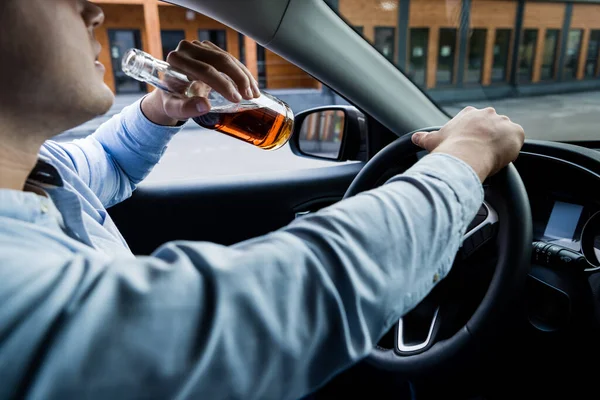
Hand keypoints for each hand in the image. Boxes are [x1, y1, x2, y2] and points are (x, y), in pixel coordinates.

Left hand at [141, 40, 260, 125]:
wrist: (170, 92)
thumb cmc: (171, 100)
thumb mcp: (174, 109)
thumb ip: (187, 108)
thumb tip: (205, 106)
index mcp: (176, 60)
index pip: (205, 70)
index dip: (223, 84)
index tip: (237, 99)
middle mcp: (187, 49)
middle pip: (220, 60)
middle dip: (238, 78)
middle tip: (249, 96)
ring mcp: (199, 47)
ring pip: (228, 58)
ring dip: (244, 76)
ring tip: (254, 94)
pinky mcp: (209, 49)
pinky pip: (230, 59)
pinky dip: (242, 73)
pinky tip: (251, 85)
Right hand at [411, 107, 524, 181]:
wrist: (466, 155)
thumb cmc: (449, 148)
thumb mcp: (433, 141)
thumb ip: (424, 137)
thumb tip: (414, 137)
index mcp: (469, 114)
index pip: (473, 121)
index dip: (472, 134)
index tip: (469, 144)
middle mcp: (487, 113)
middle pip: (491, 125)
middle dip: (487, 137)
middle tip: (480, 153)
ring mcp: (503, 122)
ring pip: (505, 132)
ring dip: (500, 143)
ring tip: (492, 158)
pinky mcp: (516, 132)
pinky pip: (518, 139)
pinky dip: (513, 147)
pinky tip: (504, 157)